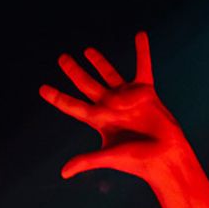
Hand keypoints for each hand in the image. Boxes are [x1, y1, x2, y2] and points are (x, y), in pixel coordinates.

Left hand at [40, 33, 208, 207]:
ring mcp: (127, 98)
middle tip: (62, 58)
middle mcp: (110, 107)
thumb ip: (87, 160)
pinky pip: (143, 66)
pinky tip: (140, 35)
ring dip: (99, 61)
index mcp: (99, 121)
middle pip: (86, 84)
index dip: (57, 97)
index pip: (72, 106)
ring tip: (87, 51)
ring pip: (109, 74)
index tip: (42, 89)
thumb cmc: (138, 161)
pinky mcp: (145, 92)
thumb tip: (63, 172)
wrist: (166, 157)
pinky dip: (142, 51)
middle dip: (73, 71)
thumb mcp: (109, 157)